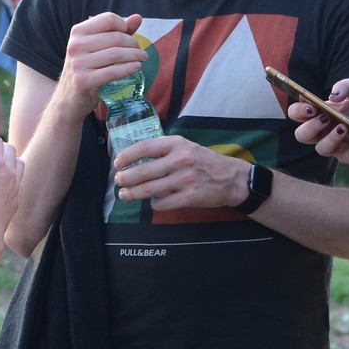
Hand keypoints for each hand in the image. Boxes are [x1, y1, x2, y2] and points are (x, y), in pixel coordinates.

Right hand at [57, 12, 149, 116]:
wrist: (68, 99)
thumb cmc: (86, 69)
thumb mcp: (96, 48)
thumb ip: (116, 32)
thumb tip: (138, 17)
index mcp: (78, 32)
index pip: (108, 19)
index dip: (124, 26)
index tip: (130, 36)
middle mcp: (76, 45)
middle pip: (115, 37)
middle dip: (133, 44)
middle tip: (140, 52)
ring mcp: (78, 63)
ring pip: (116, 54)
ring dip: (135, 56)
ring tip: (143, 59)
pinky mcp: (83, 80)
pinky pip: (112, 72)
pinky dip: (128, 69)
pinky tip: (136, 68)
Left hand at [111, 134, 248, 211]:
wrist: (231, 178)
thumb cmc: (203, 161)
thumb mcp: (185, 147)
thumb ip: (163, 150)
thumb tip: (134, 158)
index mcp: (177, 144)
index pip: (144, 148)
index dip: (127, 156)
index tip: (117, 163)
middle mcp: (180, 160)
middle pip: (143, 171)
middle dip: (126, 178)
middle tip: (118, 181)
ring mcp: (185, 180)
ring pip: (149, 190)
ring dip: (132, 194)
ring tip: (124, 194)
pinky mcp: (190, 197)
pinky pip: (163, 203)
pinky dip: (154, 204)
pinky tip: (153, 202)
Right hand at [289, 78, 348, 163]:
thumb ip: (344, 86)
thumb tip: (333, 96)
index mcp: (319, 113)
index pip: (296, 114)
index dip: (298, 111)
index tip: (311, 107)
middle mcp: (323, 131)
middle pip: (302, 135)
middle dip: (310, 127)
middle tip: (324, 118)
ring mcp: (336, 145)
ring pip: (322, 149)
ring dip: (331, 139)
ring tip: (344, 127)